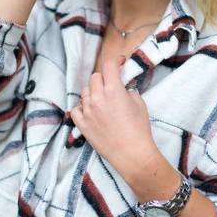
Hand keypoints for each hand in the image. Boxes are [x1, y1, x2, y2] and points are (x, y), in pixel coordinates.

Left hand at [70, 55, 159, 181]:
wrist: (132, 154)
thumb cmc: (139, 129)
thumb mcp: (140, 104)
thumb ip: (129, 91)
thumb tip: (124, 86)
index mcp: (113, 90)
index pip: (109, 66)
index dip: (116, 62)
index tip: (120, 63)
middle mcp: (97, 98)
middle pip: (95, 77)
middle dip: (105, 77)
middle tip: (112, 84)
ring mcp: (87, 112)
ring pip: (85, 92)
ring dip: (93, 92)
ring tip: (102, 100)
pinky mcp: (82, 125)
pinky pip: (76, 109)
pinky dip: (82, 107)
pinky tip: (91, 111)